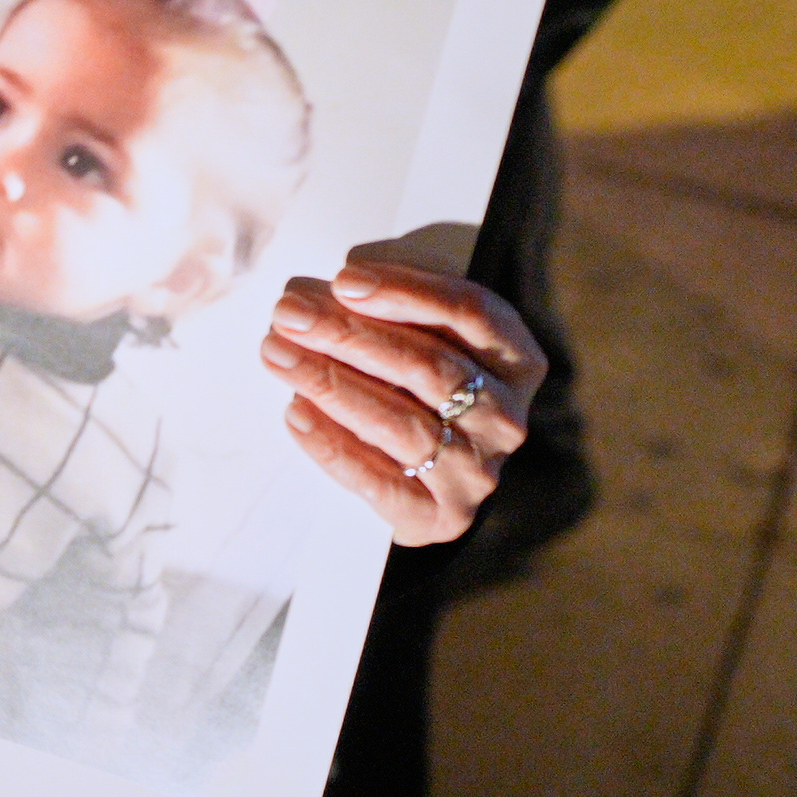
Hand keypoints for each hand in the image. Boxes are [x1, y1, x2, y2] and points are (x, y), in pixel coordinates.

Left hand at [266, 255, 538, 545]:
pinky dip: (331, 443)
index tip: (343, 280)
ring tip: (278, 354)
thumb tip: (332, 292)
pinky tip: (295, 412)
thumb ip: (398, 316)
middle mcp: (506, 419)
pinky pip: (377, 478)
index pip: (471, 314)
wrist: (435, 489)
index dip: (406, 292)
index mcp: (517, 363)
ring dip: (330, 383)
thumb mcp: (431, 345)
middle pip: (428, 366)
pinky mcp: (440, 516)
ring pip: (399, 421)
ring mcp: (477, 472)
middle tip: (289, 314)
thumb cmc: (425, 398)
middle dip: (349, 335)